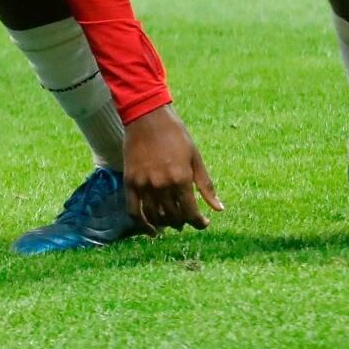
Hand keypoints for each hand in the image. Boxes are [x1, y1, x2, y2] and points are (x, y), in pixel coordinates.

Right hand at [122, 105, 221, 233]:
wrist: (147, 117)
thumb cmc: (175, 135)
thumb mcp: (196, 158)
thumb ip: (206, 185)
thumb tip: (219, 209)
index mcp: (181, 178)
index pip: (191, 213)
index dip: (199, 223)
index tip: (203, 223)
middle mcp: (162, 185)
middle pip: (173, 217)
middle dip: (183, 222)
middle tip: (186, 220)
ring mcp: (144, 184)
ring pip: (155, 217)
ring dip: (165, 224)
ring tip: (172, 223)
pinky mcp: (130, 182)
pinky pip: (133, 211)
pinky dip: (142, 224)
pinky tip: (152, 231)